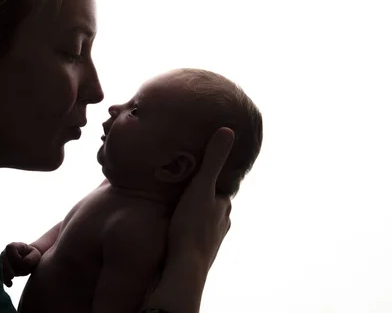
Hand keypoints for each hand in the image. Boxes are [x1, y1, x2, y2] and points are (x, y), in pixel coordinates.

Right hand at [0, 242, 40, 286]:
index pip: (10, 249)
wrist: (30, 261)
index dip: (15, 256)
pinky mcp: (2, 269)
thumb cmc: (33, 256)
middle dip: (6, 268)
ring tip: (10, 282)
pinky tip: (10, 284)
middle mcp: (5, 252)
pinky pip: (1, 274)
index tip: (22, 262)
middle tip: (12, 276)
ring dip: (5, 275)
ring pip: (0, 267)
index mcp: (14, 246)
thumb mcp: (35, 255)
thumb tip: (23, 262)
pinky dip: (4, 280)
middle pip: (2, 259)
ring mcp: (2, 261)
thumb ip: (31, 258)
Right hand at [168, 127, 234, 271]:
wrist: (184, 268)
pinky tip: (169, 226)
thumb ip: (213, 159)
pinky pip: (189, 233)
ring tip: (172, 203)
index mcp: (223, 206)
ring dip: (190, 212)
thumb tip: (228, 130)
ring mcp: (210, 240)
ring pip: (201, 219)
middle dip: (198, 195)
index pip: (219, 186)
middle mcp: (221, 223)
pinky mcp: (195, 253)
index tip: (196, 168)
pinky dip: (183, 227)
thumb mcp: (201, 186)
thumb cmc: (192, 226)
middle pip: (210, 203)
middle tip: (180, 184)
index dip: (207, 176)